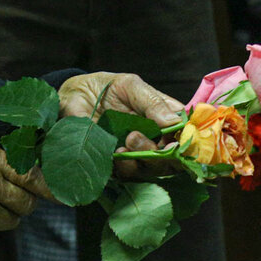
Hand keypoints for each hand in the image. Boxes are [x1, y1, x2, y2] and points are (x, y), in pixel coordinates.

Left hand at [59, 72, 185, 177]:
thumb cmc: (106, 88)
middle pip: (173, 157)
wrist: (74, 97)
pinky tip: (115, 153)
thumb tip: (172, 122)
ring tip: (126, 141)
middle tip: (136, 137)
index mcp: (166, 117)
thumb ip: (152, 102)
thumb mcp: (130, 86)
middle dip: (161, 154)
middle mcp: (157, 139)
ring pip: (154, 169)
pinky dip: (125, 167)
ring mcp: (140, 154)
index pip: (186, 133)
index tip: (173, 140)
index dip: (186, 141)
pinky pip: (130, 174)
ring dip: (142, 158)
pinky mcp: (121, 165)